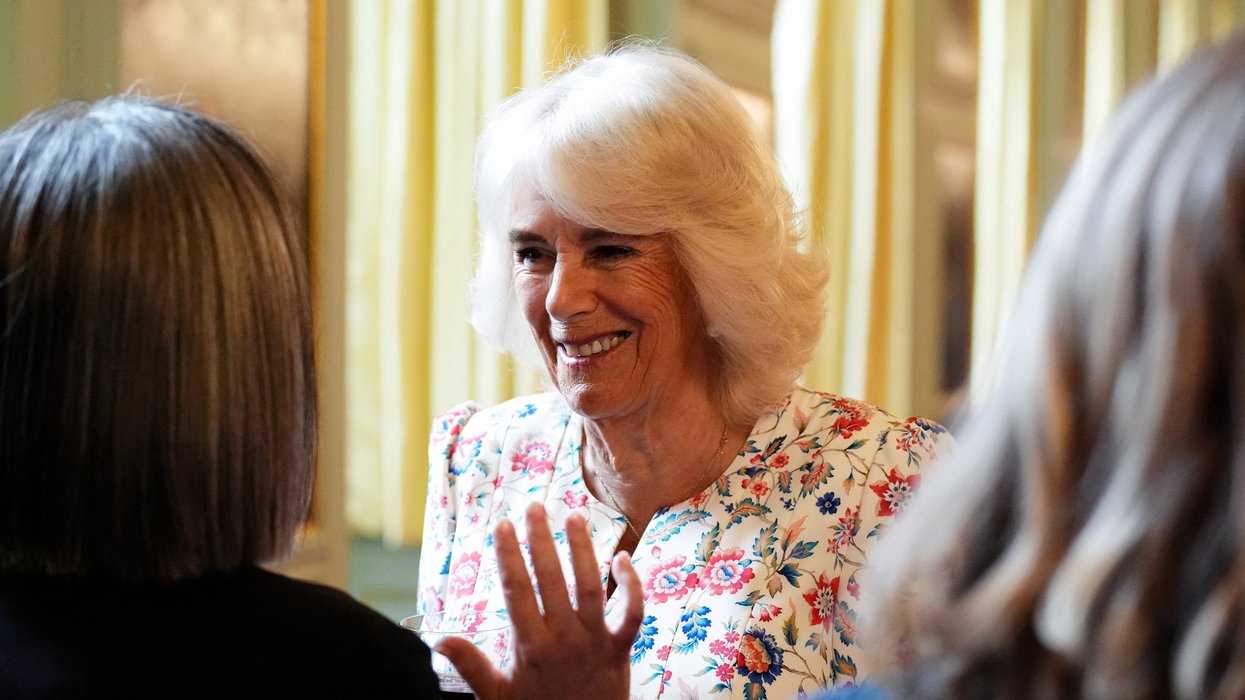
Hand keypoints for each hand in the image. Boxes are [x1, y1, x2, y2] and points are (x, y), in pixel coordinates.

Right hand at [435, 502, 643, 699]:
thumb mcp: (496, 696)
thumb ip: (471, 665)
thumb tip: (436, 641)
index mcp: (531, 646)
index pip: (517, 591)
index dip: (508, 556)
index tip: (502, 525)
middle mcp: (563, 638)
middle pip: (552, 580)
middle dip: (542, 541)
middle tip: (535, 507)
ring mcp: (595, 641)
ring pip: (591, 587)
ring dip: (583, 550)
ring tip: (573, 516)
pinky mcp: (621, 648)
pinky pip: (632, 613)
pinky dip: (632, 587)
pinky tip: (622, 559)